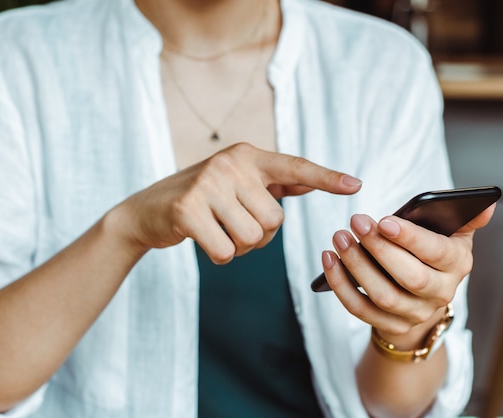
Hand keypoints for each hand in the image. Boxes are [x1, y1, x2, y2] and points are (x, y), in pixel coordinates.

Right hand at [113, 142, 361, 263]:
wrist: (146, 211)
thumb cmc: (198, 200)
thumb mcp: (233, 184)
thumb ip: (270, 184)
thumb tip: (308, 184)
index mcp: (245, 156)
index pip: (293, 166)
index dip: (325, 177)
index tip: (356, 185)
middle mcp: (229, 164)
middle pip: (274, 220)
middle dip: (259, 236)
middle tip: (233, 226)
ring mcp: (207, 185)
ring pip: (252, 238)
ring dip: (240, 248)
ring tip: (219, 232)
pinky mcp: (188, 210)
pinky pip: (227, 252)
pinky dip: (220, 256)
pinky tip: (204, 241)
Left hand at [322, 204, 495, 344]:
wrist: (423, 297)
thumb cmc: (431, 254)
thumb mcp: (451, 234)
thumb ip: (464, 219)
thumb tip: (485, 205)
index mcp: (457, 264)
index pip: (436, 253)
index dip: (409, 238)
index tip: (382, 220)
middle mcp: (440, 293)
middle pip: (409, 277)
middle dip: (379, 249)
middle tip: (355, 222)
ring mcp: (414, 313)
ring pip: (383, 295)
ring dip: (356, 265)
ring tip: (339, 238)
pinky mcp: (390, 325)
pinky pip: (360, 309)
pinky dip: (341, 285)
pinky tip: (328, 260)